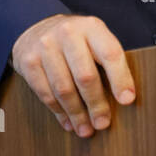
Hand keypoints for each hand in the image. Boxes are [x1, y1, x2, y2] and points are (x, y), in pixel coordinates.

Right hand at [11, 14, 135, 138]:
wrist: (39, 28)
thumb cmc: (77, 40)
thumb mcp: (95, 38)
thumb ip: (107, 60)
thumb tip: (124, 97)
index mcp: (92, 26)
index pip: (110, 54)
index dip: (120, 79)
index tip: (127, 100)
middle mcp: (68, 33)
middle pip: (85, 75)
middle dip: (96, 104)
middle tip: (103, 123)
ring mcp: (46, 46)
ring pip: (64, 88)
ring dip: (76, 113)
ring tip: (86, 129)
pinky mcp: (28, 61)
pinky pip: (45, 93)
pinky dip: (58, 112)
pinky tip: (68, 122)